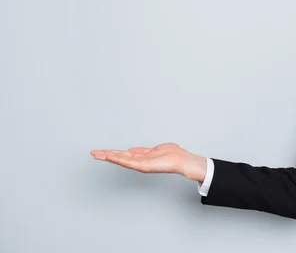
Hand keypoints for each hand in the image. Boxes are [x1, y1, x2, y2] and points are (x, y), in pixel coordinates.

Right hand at [90, 143, 206, 181]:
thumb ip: (142, 151)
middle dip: (105, 155)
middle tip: (92, 153)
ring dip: (108, 156)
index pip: (123, 154)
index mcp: (141, 157)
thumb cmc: (172, 155)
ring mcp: (140, 164)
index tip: (101, 151)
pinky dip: (118, 159)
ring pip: (121, 160)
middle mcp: (139, 161)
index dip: (112, 153)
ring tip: (96, 154)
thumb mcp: (154, 149)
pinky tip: (109, 156)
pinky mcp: (143, 166)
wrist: (181, 161)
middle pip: (119, 157)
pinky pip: (128, 162)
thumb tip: (130, 150)